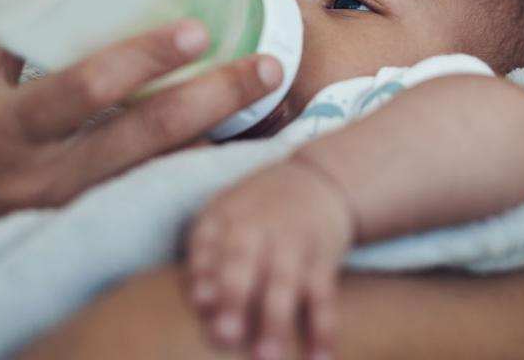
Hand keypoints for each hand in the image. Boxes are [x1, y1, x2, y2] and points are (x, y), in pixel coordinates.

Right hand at [0, 21, 282, 255]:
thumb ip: (19, 25)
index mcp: (5, 129)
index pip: (83, 92)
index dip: (140, 60)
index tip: (195, 29)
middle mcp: (44, 175)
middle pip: (145, 139)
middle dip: (214, 100)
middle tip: (267, 66)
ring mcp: (71, 207)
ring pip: (162, 172)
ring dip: (219, 135)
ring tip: (268, 96)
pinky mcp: (89, 222)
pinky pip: (153, 190)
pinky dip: (196, 162)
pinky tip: (236, 134)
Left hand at [187, 157, 354, 359]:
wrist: (315, 180)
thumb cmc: (254, 212)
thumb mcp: (223, 215)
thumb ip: (204, 256)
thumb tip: (199, 304)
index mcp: (226, 217)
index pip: (208, 242)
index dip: (204, 270)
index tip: (201, 300)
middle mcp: (259, 228)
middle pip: (244, 262)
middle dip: (236, 298)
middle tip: (226, 336)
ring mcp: (293, 244)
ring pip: (285, 283)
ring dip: (277, 322)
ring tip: (267, 358)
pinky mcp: (323, 261)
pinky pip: (324, 297)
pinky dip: (324, 329)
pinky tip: (320, 359)